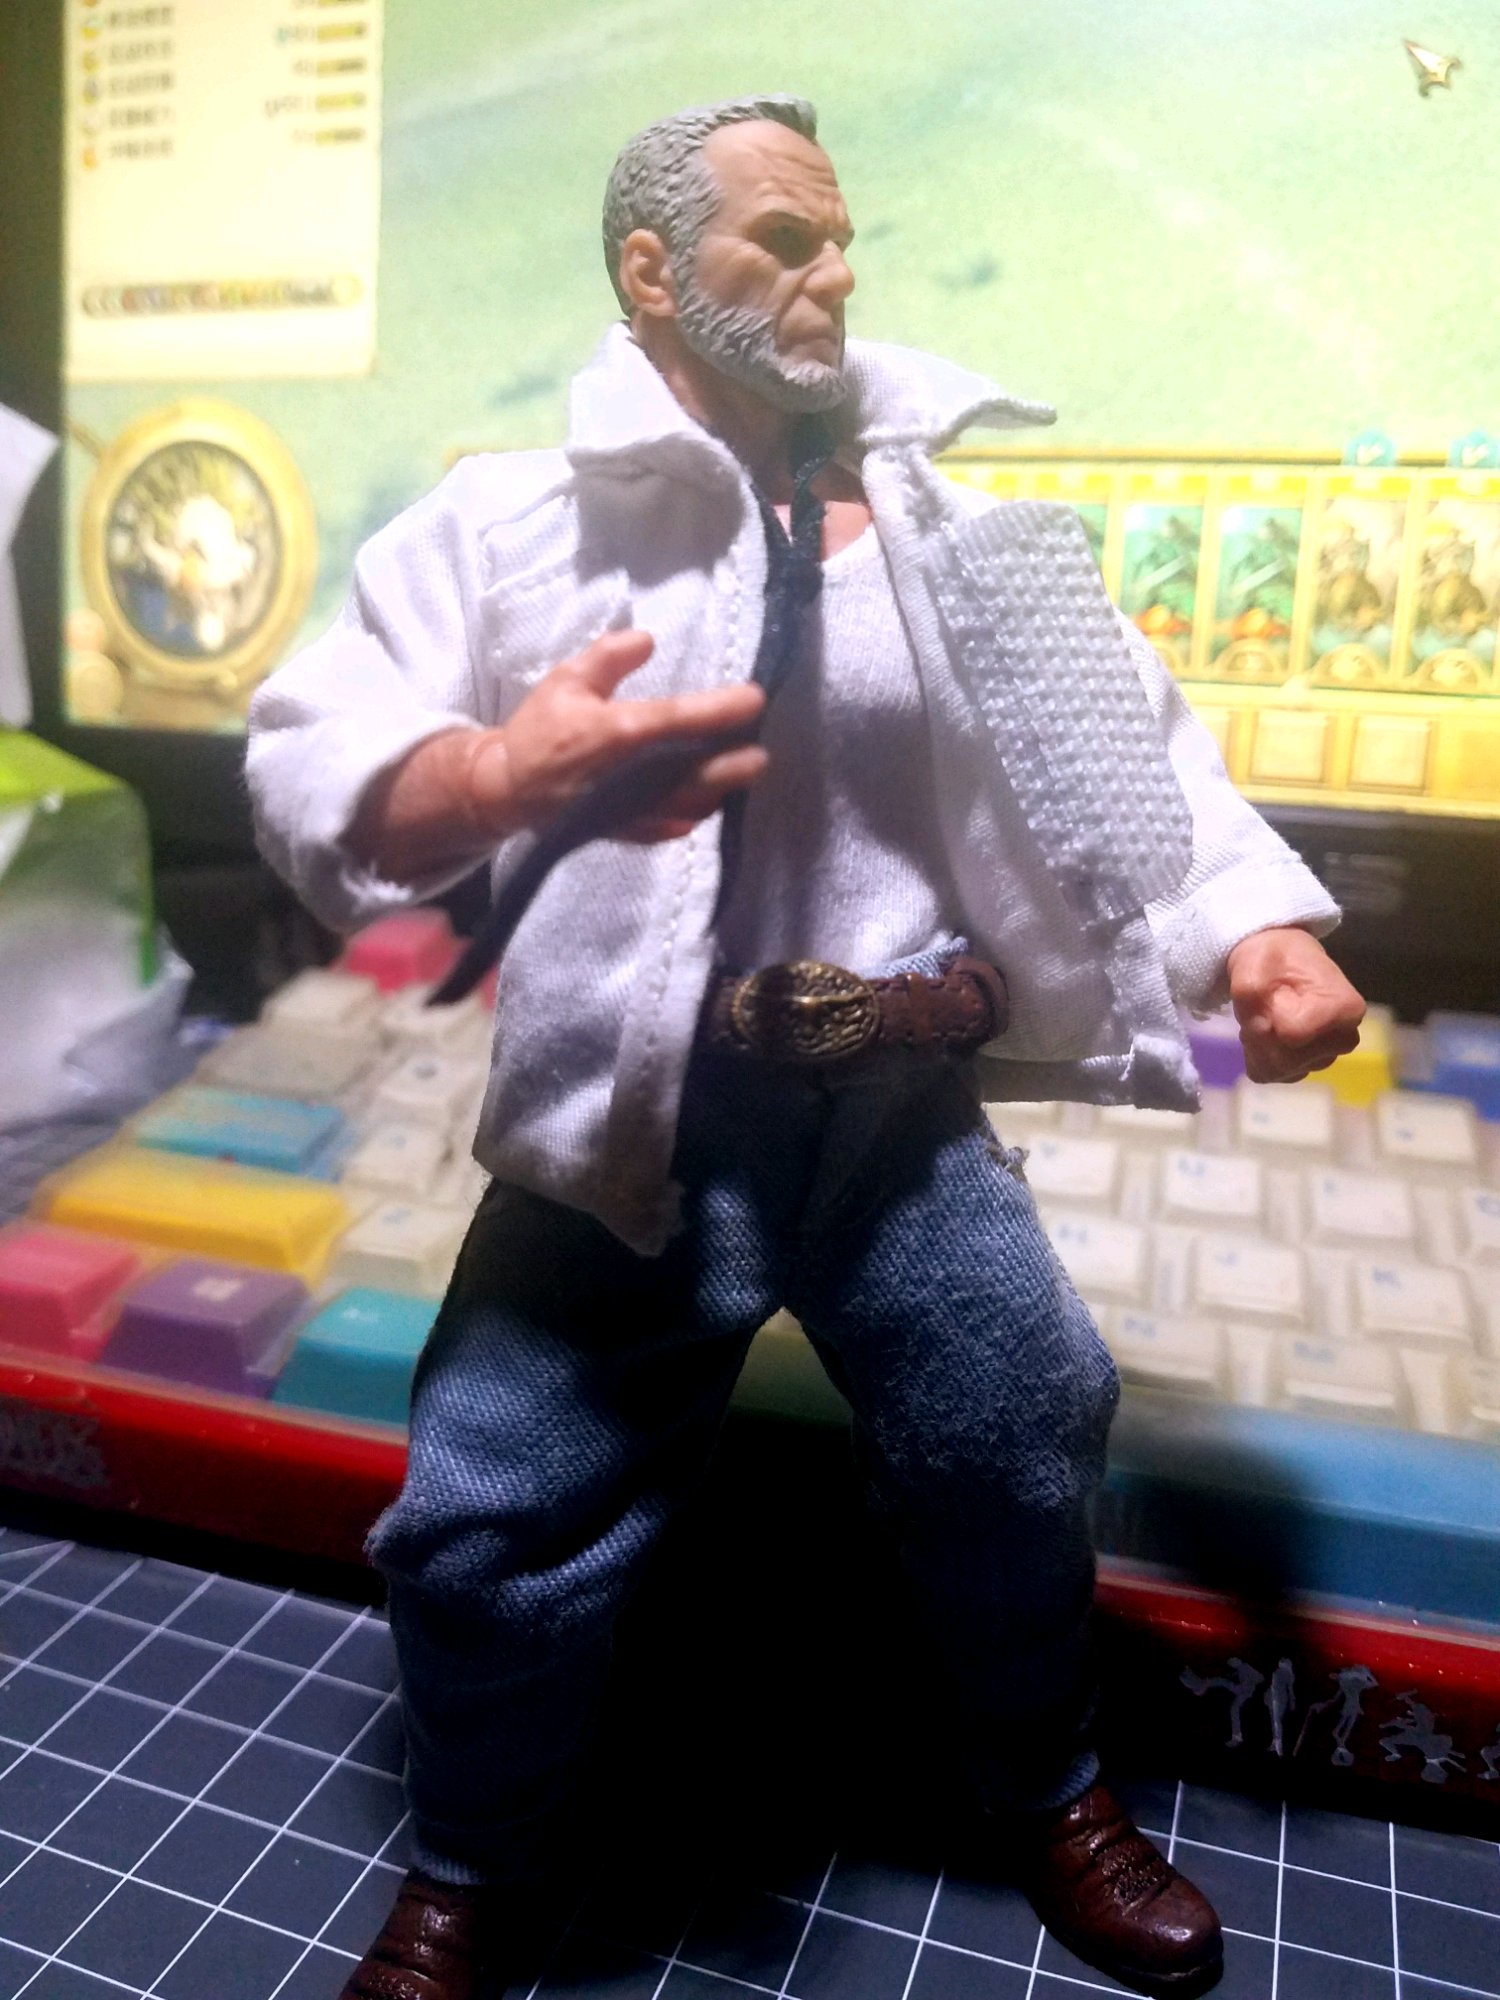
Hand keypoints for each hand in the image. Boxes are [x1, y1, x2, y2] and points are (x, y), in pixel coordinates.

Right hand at [462, 628, 766, 841]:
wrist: (508, 788)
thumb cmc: (539, 730)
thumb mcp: (566, 679)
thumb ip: (609, 656)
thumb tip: (649, 640)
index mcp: (620, 733)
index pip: (684, 719)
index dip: (724, 709)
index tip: (755, 698)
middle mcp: (633, 776)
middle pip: (702, 775)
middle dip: (737, 766)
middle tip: (760, 753)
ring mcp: (632, 809)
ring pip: (692, 805)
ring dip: (720, 790)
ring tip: (740, 773)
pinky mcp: (627, 830)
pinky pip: (671, 826)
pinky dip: (693, 814)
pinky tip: (706, 802)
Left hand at [1226, 927, 1364, 1083]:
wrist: (1281, 960)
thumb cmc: (1272, 958)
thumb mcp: (1254, 963)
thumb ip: (1251, 993)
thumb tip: (1260, 1031)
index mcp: (1344, 1009)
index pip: (1293, 1034)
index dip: (1268, 1017)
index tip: (1270, 995)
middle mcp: (1343, 1039)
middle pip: (1287, 1059)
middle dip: (1260, 1035)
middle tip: (1260, 1007)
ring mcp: (1326, 1057)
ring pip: (1278, 1069)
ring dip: (1259, 1045)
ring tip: (1264, 1015)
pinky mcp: (1305, 1067)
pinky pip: (1269, 1074)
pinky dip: (1257, 1055)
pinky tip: (1263, 1032)